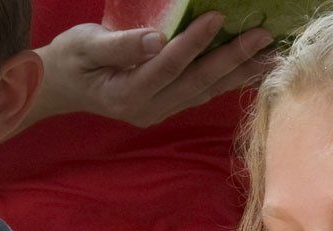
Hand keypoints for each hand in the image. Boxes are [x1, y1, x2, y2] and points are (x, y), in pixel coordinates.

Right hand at [37, 12, 274, 128]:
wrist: (59, 86)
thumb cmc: (70, 59)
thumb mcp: (86, 46)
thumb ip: (122, 45)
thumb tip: (157, 39)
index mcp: (126, 93)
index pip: (168, 65)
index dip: (194, 41)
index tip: (219, 16)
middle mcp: (147, 108)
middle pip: (196, 82)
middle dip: (232, 58)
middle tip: (263, 36)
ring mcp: (159, 111)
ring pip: (206, 91)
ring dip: (240, 73)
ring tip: (272, 56)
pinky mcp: (167, 107)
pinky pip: (203, 94)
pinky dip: (229, 80)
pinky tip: (251, 69)